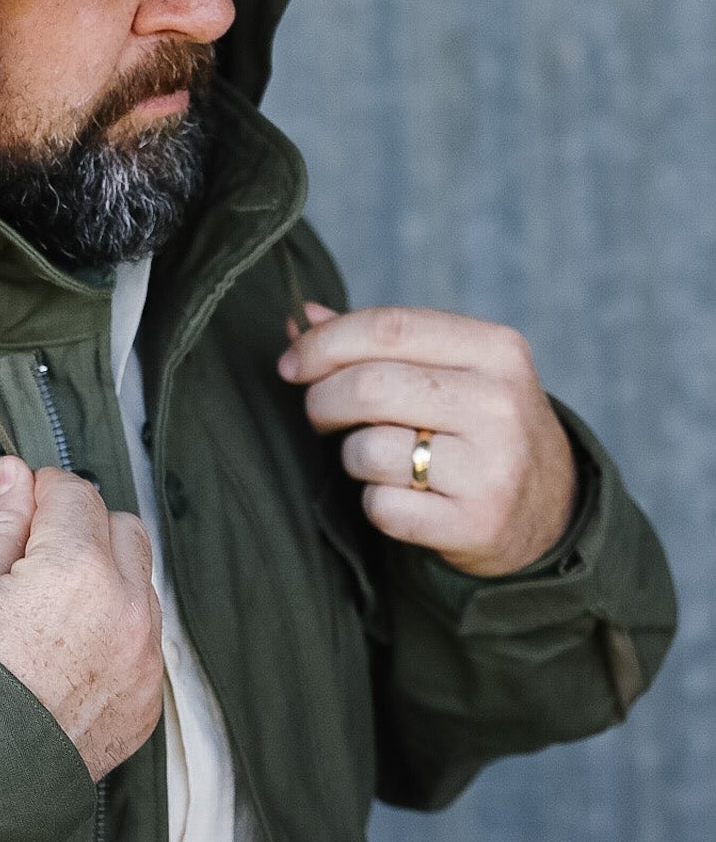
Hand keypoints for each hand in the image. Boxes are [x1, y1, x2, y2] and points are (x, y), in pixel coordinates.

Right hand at [0, 458, 163, 779]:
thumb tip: (14, 475)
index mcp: (76, 570)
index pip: (74, 493)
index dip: (39, 492)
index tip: (17, 507)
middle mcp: (125, 611)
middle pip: (121, 527)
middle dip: (82, 526)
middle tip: (32, 553)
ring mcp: (142, 663)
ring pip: (141, 582)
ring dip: (104, 574)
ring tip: (46, 606)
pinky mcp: (144, 704)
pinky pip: (143, 640)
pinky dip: (115, 628)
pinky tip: (65, 649)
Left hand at [278, 303, 579, 575]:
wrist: (550, 509)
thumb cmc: (477, 423)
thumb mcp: (449, 370)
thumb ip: (377, 341)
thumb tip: (300, 317)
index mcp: (496, 349)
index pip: (389, 327)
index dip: (324, 343)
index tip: (291, 363)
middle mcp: (501, 403)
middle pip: (371, 386)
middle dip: (322, 400)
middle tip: (319, 414)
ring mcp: (495, 467)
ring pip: (370, 448)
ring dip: (350, 454)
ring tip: (371, 456)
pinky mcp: (478, 524)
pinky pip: (384, 506)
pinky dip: (374, 501)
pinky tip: (399, 495)